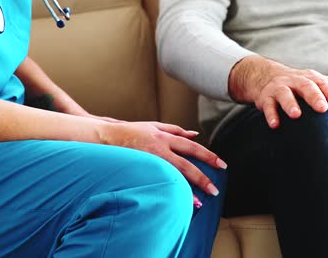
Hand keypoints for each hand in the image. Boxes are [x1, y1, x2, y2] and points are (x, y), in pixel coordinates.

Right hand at [102, 121, 226, 195]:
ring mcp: (150, 159)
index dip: (208, 156)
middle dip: (202, 177)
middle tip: (214, 189)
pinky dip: (168, 190)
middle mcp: (160, 147)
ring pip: (173, 175)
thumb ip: (175, 130)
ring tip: (200, 201)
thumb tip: (195, 135)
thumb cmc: (130, 131)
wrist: (105, 136)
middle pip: (186, 164)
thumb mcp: (154, 126)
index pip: (192, 147)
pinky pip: (158, 181)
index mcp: (165, 137)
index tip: (221, 165)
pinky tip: (176, 200)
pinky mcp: (140, 168)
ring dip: (187, 190)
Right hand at [229, 56, 327, 128]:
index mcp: (312, 79)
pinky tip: (275, 125)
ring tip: (296, 115)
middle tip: (322, 108)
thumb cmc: (301, 86)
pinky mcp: (266, 98)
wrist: (266, 77)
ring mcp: (280, 88)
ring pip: (285, 94)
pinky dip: (271, 115)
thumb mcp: (319, 87)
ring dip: (290, 104)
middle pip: (306, 86)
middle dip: (314, 96)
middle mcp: (296, 81)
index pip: (323, 82)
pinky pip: (268, 106)